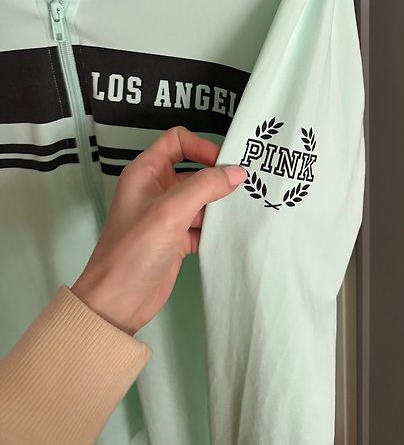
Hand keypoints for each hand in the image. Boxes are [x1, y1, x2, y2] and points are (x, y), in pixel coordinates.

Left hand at [70, 125, 246, 335]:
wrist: (117, 302)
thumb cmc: (132, 251)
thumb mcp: (170, 211)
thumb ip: (205, 187)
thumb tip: (237, 173)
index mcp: (146, 172)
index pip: (178, 141)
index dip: (202, 146)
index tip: (224, 164)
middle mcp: (156, 189)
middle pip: (195, 169)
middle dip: (218, 176)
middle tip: (245, 185)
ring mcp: (167, 214)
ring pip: (202, 197)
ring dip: (221, 203)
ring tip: (244, 208)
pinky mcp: (176, 237)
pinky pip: (203, 222)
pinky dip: (217, 226)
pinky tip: (232, 230)